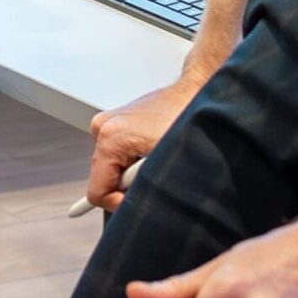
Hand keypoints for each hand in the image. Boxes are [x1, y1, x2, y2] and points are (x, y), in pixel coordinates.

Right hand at [86, 47, 224, 211]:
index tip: (142, 200)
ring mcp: (109, 122)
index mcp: (109, 138)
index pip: (97, 192)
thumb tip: (131, 208)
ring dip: (134, 171)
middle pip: (104, 178)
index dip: (120, 204)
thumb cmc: (188, 121)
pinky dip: (136, 159)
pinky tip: (155, 150)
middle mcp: (103, 127)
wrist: (199, 89)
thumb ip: (141, 189)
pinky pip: (120, 154)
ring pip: (113, 167)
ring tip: (158, 157)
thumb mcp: (164, 164)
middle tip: (155, 171)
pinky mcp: (118, 121)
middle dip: (129, 184)